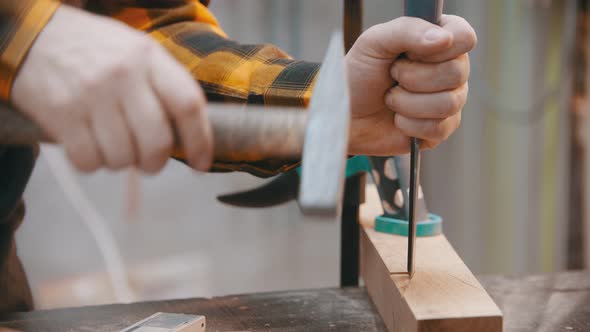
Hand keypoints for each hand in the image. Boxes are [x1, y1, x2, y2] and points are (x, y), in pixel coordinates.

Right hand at [12, 5, 211, 172]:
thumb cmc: (97, 52)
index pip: (188, 104)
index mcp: (149, 57)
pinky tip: (89, 146)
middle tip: (149, 162)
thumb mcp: (138, 53)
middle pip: (157, 141)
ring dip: (121, 163)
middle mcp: (122, 75)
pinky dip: (92, 164)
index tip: (201, 164)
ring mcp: (91, 94)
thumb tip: (190, 137)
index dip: (200, 141)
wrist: (34, 36)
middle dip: (156, 163)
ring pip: (122, 157)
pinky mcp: (61, 114)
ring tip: (113, 145)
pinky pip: (88, 161)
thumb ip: (164, 86)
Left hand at [346, 15, 476, 154]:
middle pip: (457, 72)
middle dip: (413, 77)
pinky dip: (409, 124)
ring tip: (391, 99)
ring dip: (407, 103)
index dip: (440, 47)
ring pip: (448, 103)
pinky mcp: (440, 129)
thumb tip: (444, 38)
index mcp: (439, 41)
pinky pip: (438, 128)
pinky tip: (397, 119)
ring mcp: (449, 101)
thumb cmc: (359, 75)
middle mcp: (450, 70)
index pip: (465, 37)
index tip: (410, 53)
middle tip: (392, 76)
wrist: (345, 114)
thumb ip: (407, 31)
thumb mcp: (374, 42)